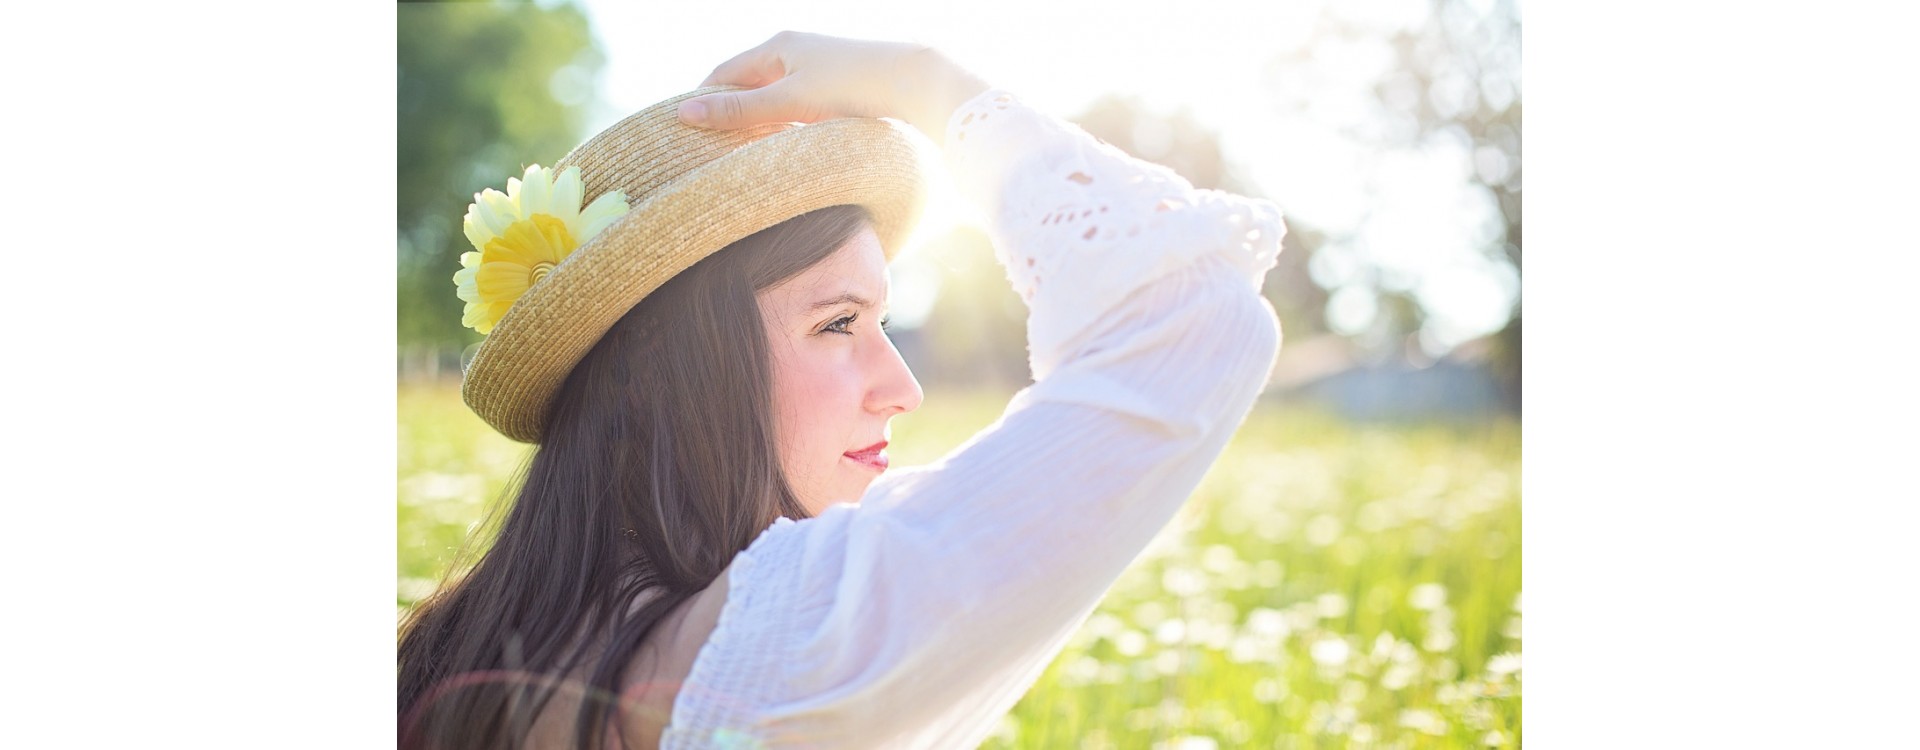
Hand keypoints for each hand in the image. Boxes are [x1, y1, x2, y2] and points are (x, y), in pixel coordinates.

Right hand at [678, 31, 990, 143]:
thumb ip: (739, 111)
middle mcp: (796, 54)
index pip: (722, 74)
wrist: (917, 86)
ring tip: (739, 163)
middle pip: (747, 89)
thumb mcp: (789, 101)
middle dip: (728, 119)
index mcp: (778, 45)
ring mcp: (818, 73)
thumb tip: (684, 115)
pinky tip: (782, 156)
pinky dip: (784, 133)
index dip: (702, 103)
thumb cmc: (852, 86)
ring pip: (774, 104)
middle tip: (706, 156)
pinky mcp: (838, 94)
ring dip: (758, 129)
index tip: (683, 136)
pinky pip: (798, 114)